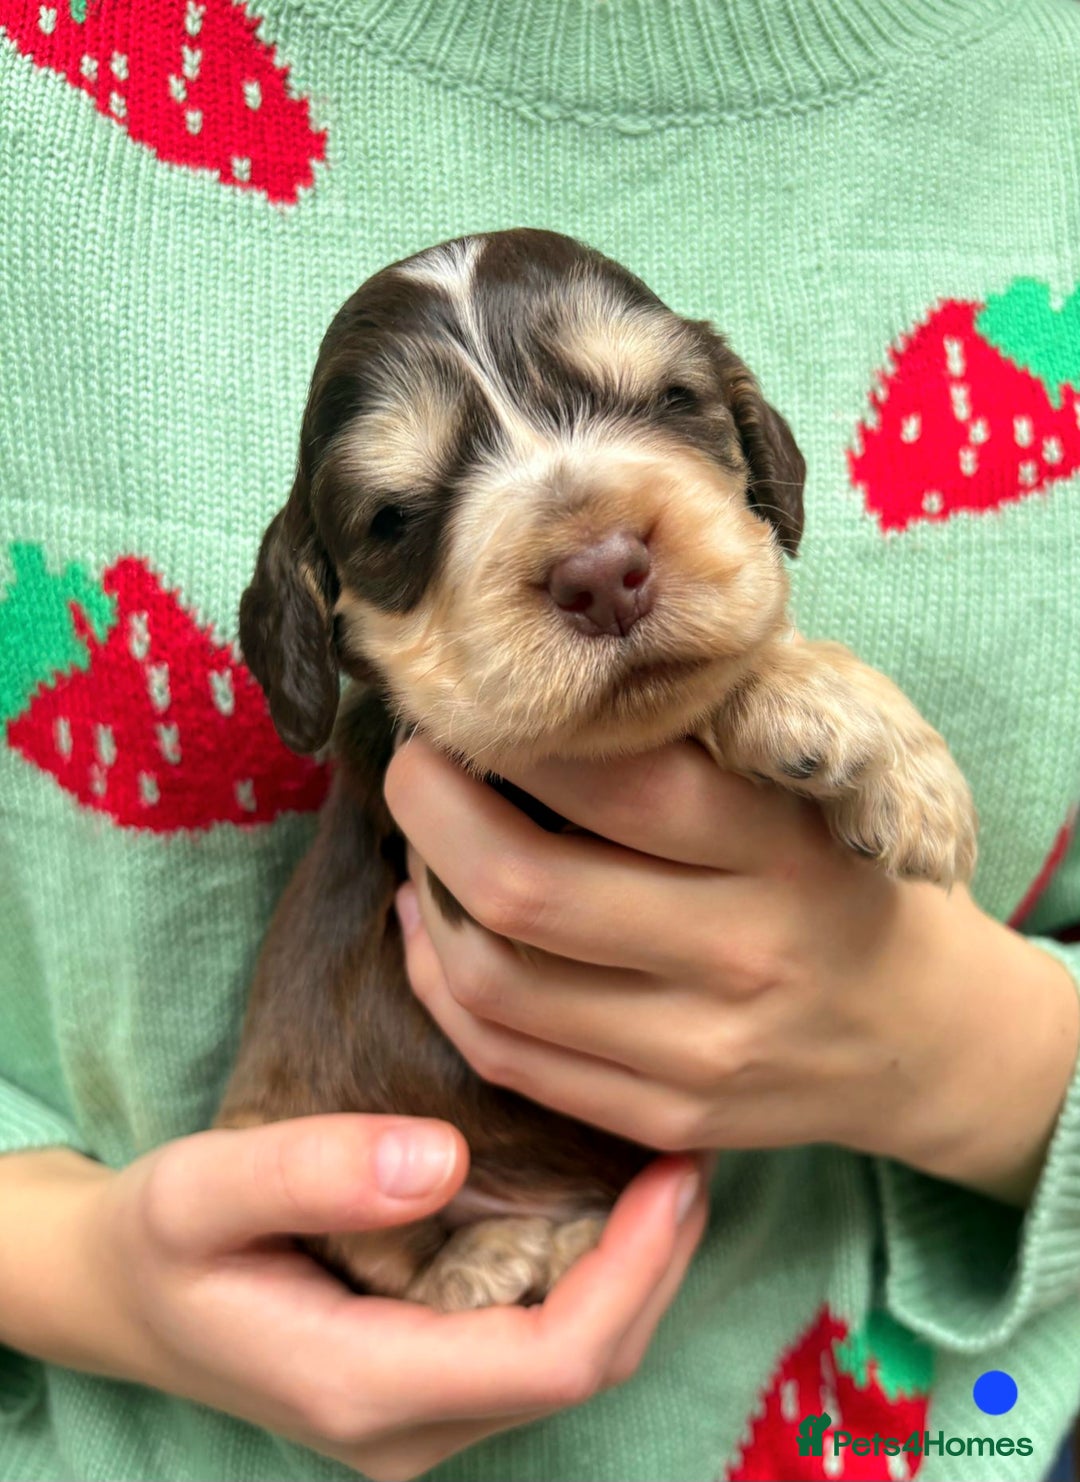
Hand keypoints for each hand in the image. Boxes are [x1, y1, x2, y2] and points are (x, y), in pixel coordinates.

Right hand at [0, 1120, 705, 1481]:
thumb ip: (310, 1174)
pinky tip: (607, 1202)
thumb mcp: (202, 1190)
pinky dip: (594, 1276)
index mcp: (366, 1388)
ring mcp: (423, 1414)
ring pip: (573, 1359)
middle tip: (691, 1148)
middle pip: (586, 1364)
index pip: (556, 1359)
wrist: (120, 1293)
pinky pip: (540, 1342)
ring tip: (665, 1165)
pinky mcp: (428, 1383)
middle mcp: (412, 1426)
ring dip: (635, 1269)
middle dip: (656, 1264)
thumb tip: (439, 1159)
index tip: (676, 1170)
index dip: (637, 1271)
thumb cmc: (157, 1240)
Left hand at [385, 737, 1078, 1205]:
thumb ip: (700, 733)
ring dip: (425, 897)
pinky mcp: (663, 1119)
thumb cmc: (846, 876)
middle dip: (430, 809)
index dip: (515, 734)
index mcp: (782, 848)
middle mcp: (740, 955)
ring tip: (421, 843)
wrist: (925, 1036)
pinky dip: (441, 983)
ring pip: (493, 981)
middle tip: (414, 762)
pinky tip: (434, 927)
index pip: (616, 779)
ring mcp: (698, 1055)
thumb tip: (546, 683)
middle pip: (523, 887)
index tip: (476, 699)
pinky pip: (507, 1057)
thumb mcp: (808, 786)